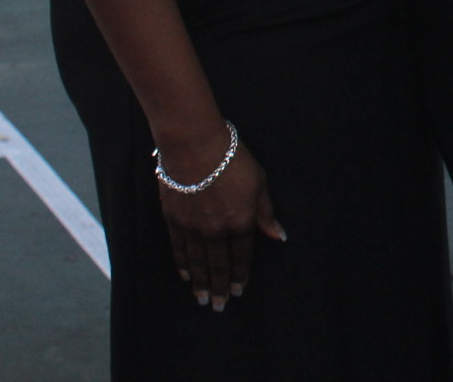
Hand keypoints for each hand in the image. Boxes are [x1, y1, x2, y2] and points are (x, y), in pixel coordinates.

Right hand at [154, 126, 284, 310]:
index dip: (240, 274)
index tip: (239, 290)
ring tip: (201, 299)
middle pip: (218, 265)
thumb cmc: (233, 158)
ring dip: (201, 282)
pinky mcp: (174, 220)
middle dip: (219, 287)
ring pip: (198, 262)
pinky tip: (186, 275)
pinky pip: (179, 249)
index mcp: (241, 221)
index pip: (242, 255)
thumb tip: (278, 235)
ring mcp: (193, 227)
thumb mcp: (259, 182)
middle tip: (218, 306)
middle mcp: (217, 230)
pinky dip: (183, 264)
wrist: (194, 145)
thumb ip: (266, 212)